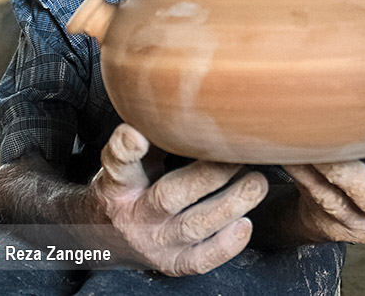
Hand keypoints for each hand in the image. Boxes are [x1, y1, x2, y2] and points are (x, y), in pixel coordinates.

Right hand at [89, 123, 267, 275]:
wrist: (106, 240)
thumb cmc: (131, 189)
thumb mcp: (131, 161)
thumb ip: (154, 137)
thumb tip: (192, 101)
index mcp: (119, 184)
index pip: (118, 164)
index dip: (126, 149)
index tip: (135, 133)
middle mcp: (133, 215)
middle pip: (169, 196)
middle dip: (209, 176)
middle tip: (240, 157)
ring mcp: (154, 244)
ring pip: (192, 226)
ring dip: (230, 204)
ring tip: (257, 183)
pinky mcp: (172, 264)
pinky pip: (200, 260)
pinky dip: (225, 245)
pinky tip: (246, 224)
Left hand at [284, 116, 364, 244]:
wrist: (343, 216)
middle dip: (351, 170)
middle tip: (338, 145)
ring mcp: (356, 225)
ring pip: (332, 195)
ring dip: (315, 167)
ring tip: (303, 142)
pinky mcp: (327, 224)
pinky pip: (309, 194)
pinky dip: (298, 170)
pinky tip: (289, 151)